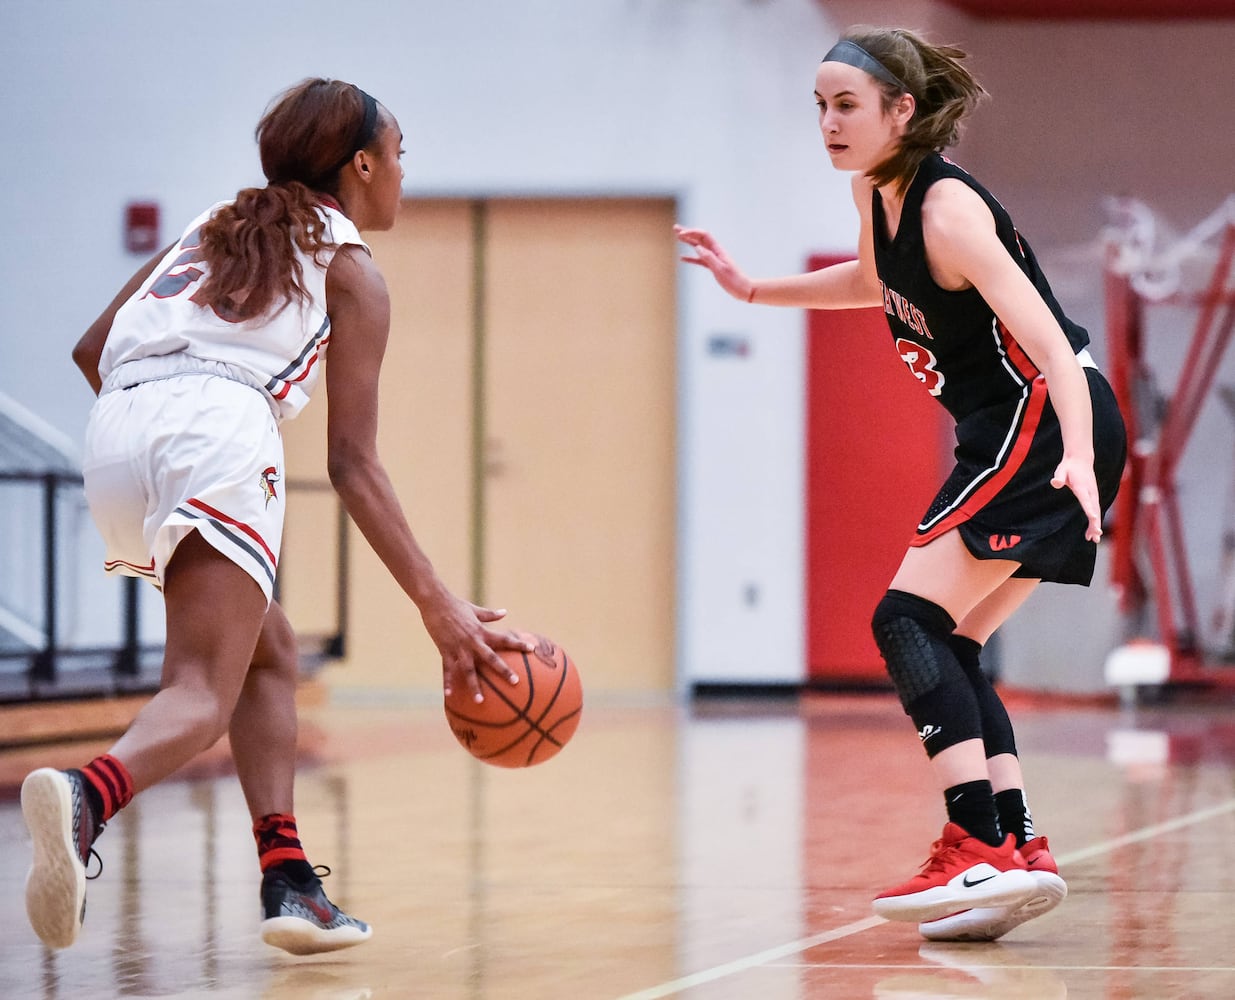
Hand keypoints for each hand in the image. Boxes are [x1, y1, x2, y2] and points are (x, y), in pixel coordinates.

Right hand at [419, 595, 534, 702]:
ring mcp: (459, 648)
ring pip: (469, 670)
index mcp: (481, 631)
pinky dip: (448, 683)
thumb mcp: (475, 610)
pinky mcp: (445, 651)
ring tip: (480, 701)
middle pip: (491, 658)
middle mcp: (473, 641)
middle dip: (504, 670)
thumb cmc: (456, 605)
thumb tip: (505, 612)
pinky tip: (449, 695)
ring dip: (474, 685)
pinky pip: (447, 670)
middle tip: (515, 682)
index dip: (518, 644)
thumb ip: (490, 614)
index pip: (504, 639)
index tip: (532, 650)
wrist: (435, 603)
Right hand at [674, 225, 753, 301]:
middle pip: (699, 238)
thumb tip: (697, 247)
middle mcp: (715, 252)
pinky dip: (691, 258)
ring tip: (678, 237)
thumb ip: (709, 258)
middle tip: (675, 228)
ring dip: (688, 242)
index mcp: (717, 250)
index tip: (681, 235)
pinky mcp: (712, 267)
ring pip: (698, 247)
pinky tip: (682, 258)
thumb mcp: (720, 269)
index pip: (703, 236)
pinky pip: (699, 260)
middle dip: (688, 232)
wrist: (743, 289)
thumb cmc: (734, 280)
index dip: (692, 232)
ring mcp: (713, 259)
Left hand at [1051, 456, 1102, 541]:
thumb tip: (1055, 482)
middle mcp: (1090, 492)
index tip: (1093, 517)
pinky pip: (1095, 511)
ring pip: (1096, 512)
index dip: (1089, 508)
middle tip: (1096, 535)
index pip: (1086, 499)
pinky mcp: (1093, 497)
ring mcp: (1093, 495)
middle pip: (1094, 509)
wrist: (1081, 460)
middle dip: (1095, 522)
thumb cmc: (1069, 466)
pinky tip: (1091, 533)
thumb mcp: (1061, 469)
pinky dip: (1094, 522)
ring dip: (1095, 526)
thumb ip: (1059, 476)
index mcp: (1082, 486)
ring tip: (1093, 539)